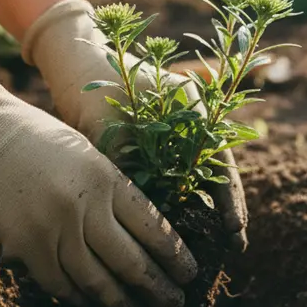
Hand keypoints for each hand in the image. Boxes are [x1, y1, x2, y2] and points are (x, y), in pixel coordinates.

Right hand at [0, 62, 196, 306]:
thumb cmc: (40, 139)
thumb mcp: (89, 156)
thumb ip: (114, 193)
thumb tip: (147, 235)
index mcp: (107, 179)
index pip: (154, 228)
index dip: (176, 258)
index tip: (190, 275)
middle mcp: (84, 208)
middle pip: (132, 264)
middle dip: (159, 291)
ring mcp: (52, 231)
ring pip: (99, 285)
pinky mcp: (24, 249)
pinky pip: (62, 286)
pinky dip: (84, 302)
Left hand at [22, 0, 248, 250]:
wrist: (73, 60)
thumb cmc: (92, 84)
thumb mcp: (110, 126)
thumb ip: (131, 164)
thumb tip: (150, 213)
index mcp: (191, 104)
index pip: (220, 156)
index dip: (229, 196)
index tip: (234, 229)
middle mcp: (190, 116)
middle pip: (217, 167)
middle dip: (226, 207)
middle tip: (233, 246)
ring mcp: (176, 127)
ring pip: (198, 174)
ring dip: (204, 206)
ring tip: (212, 243)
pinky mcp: (158, 139)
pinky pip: (177, 172)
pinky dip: (181, 196)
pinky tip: (180, 224)